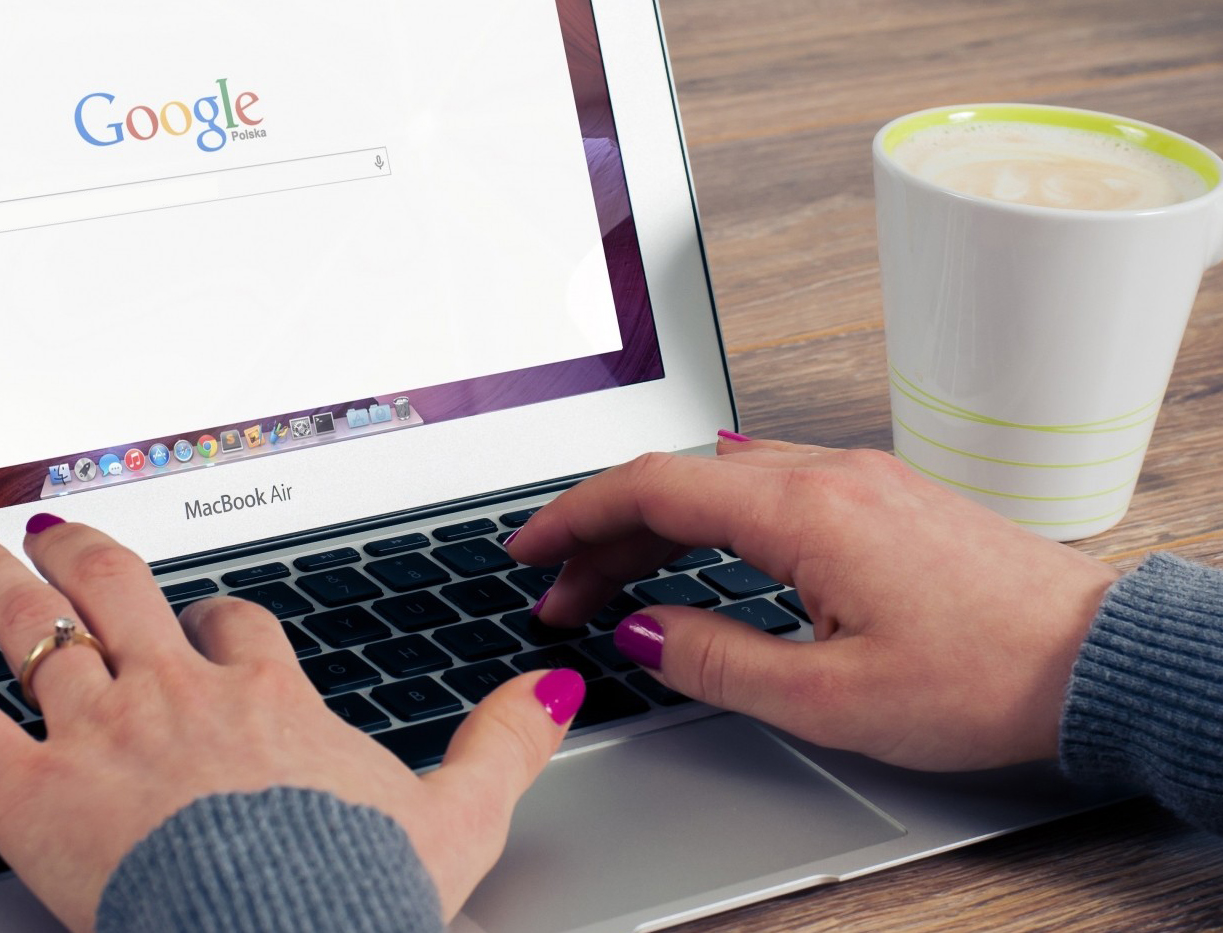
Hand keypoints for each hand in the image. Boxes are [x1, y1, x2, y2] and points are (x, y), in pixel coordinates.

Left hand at [0, 515, 582, 931]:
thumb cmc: (355, 892)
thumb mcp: (458, 817)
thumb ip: (504, 745)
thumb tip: (553, 692)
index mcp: (268, 700)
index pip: (235, 629)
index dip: (214, 618)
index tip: (203, 619)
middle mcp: (178, 694)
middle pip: (122, 594)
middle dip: (87, 555)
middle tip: (57, 524)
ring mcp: (102, 731)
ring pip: (37, 629)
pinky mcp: (32, 789)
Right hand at [507, 437, 1118, 770]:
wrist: (1094, 657)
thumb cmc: (985, 674)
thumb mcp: (829, 695)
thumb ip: (714, 659)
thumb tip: (639, 633)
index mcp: (804, 510)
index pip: (652, 488)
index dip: (575, 516)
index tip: (530, 548)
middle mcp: (826, 475)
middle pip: (679, 483)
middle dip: (605, 537)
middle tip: (563, 596)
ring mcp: (857, 480)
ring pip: (721, 485)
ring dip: (657, 530)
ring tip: (617, 587)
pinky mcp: (879, 499)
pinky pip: (767, 490)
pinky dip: (711, 522)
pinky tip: (699, 549)